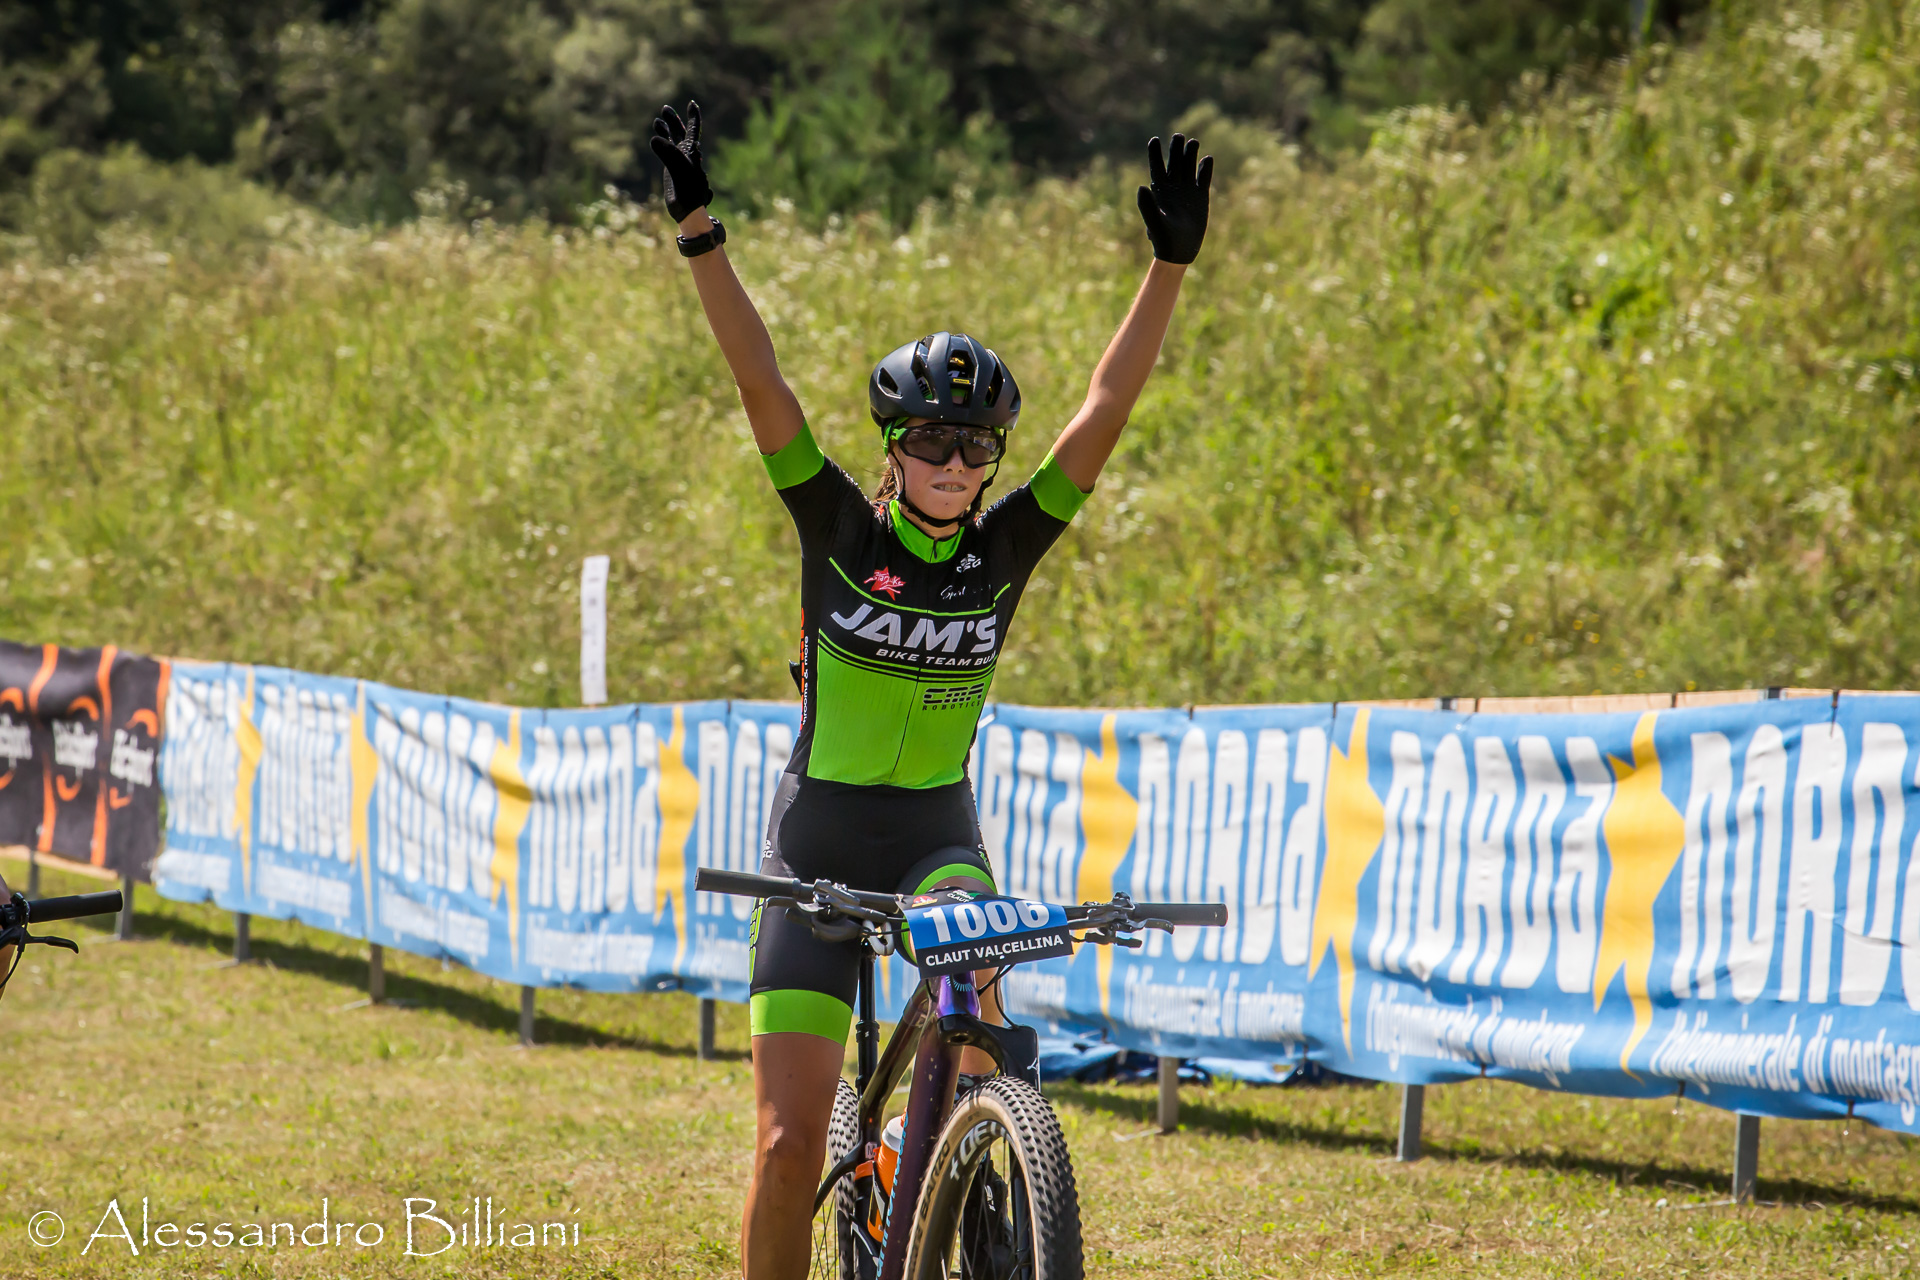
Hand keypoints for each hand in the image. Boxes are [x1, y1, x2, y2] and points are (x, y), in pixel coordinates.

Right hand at [649, 100, 714, 223]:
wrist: (689, 211)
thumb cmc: (687, 193)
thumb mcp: (677, 171)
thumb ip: (668, 154)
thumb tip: (653, 139)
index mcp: (691, 153)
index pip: (693, 130)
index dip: (693, 117)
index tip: (692, 104)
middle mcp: (686, 156)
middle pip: (681, 133)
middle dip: (674, 121)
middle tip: (665, 108)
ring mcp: (679, 163)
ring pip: (673, 141)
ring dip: (666, 130)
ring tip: (657, 121)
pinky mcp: (672, 171)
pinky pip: (667, 152)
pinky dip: (662, 143)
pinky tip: (655, 139)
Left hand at [1135, 133, 1212, 264]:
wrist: (1179, 250)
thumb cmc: (1163, 239)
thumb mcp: (1154, 222)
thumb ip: (1146, 205)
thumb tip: (1141, 186)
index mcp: (1160, 190)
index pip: (1156, 167)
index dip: (1155, 153)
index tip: (1154, 140)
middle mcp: (1173, 186)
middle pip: (1174, 162)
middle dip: (1175, 149)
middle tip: (1178, 136)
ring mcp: (1188, 189)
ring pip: (1189, 166)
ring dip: (1191, 154)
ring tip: (1193, 142)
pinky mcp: (1201, 196)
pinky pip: (1204, 178)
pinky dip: (1205, 168)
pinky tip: (1207, 159)